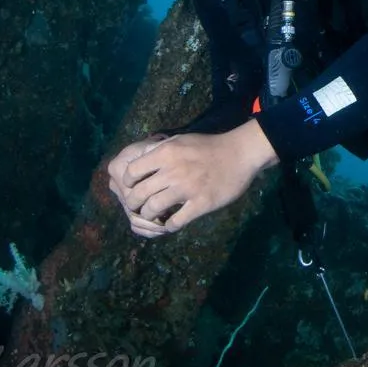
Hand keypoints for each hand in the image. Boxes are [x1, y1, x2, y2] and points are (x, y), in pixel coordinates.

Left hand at [105, 121, 277, 237]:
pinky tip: (172, 223)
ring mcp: (187, 188)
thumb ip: (158, 149)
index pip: (131, 172)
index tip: (132, 187)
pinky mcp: (201, 203)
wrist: (240, 154)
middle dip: (133, 204)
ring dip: (149, 215)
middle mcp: (172, 171)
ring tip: (153, 215)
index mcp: (165, 153)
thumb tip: (136, 159)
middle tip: (138, 206)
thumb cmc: (209, 146)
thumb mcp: (180, 140)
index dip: (127, 183)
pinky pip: (176, 221)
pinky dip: (169, 225)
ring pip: (153, 209)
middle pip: (138, 194)